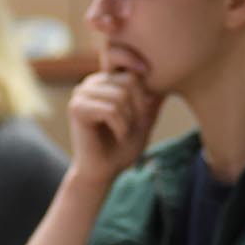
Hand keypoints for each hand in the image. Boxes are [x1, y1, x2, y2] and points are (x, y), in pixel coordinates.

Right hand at [66, 71, 162, 186]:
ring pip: (121, 96)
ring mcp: (81, 93)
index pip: (134, 72)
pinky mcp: (76, 108)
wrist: (102, 172)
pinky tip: (117, 136)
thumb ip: (152, 100)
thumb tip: (168, 79)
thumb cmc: (122, 147)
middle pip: (130, 81)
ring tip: (123, 133)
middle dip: (138, 109)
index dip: (145, 96)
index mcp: (107, 80)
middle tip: (131, 128)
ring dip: (129, 120)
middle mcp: (92, 82)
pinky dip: (121, 127)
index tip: (142, 117)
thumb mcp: (145, 120)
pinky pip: (111, 110)